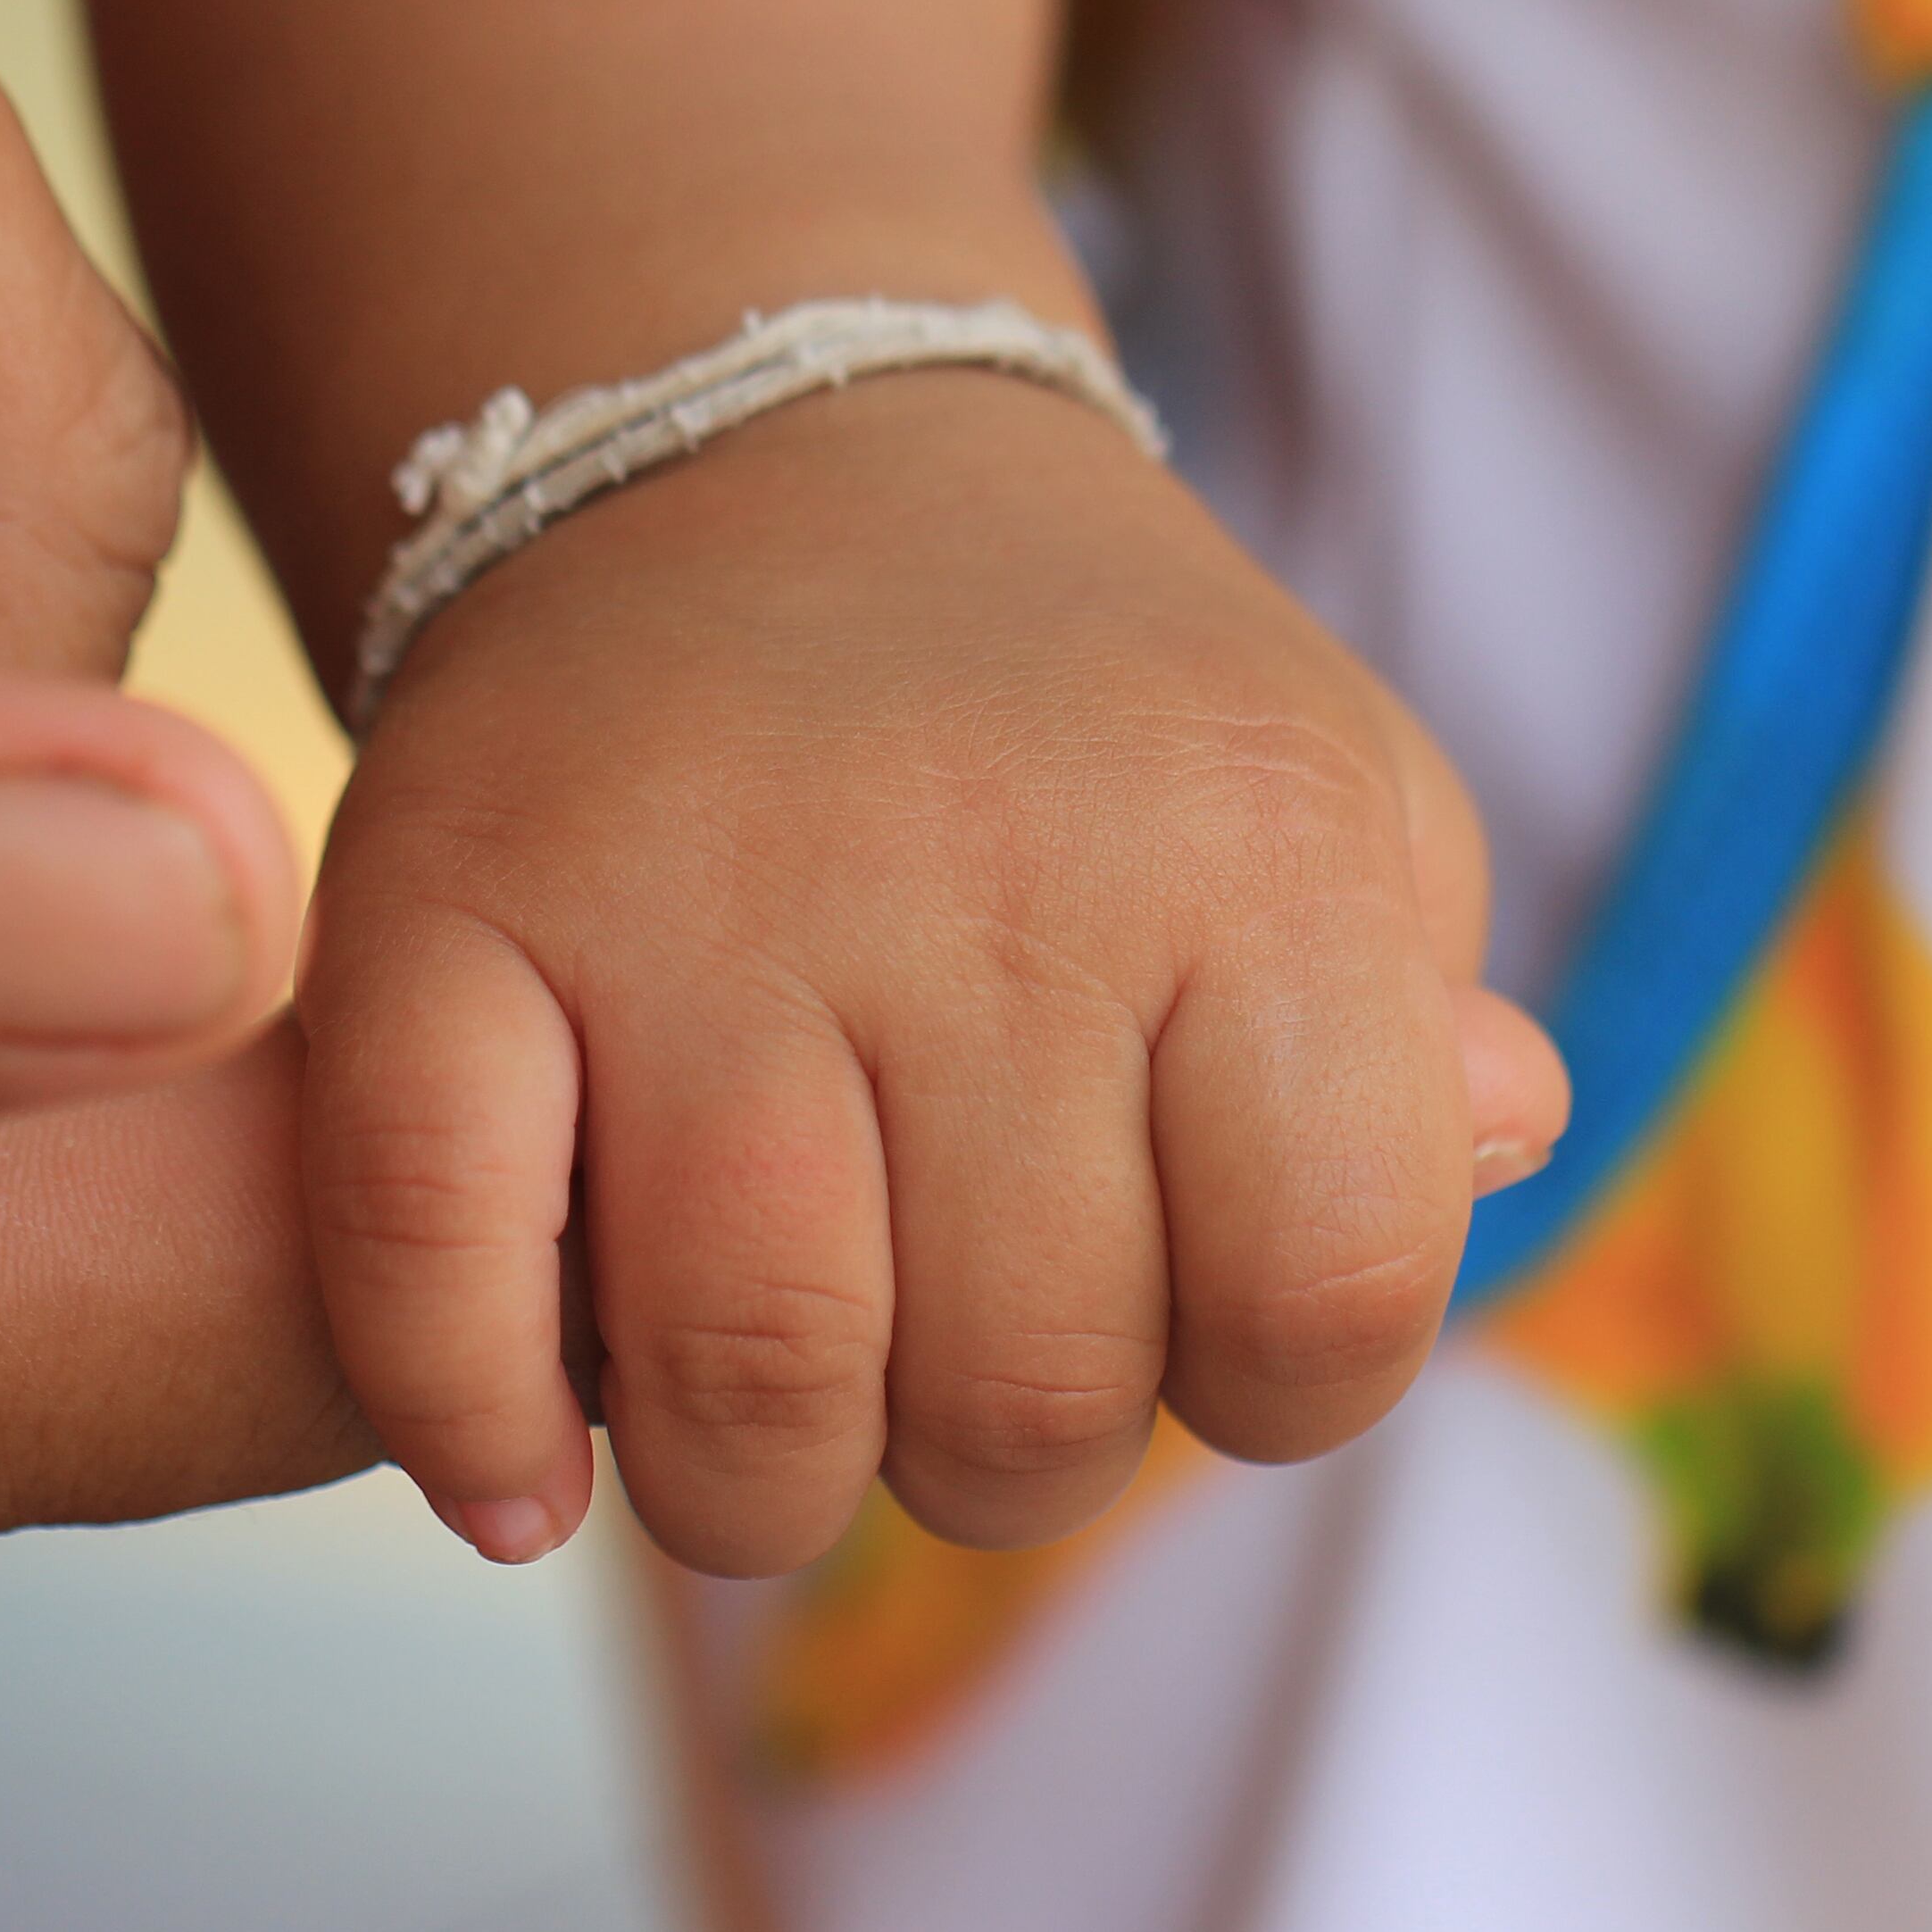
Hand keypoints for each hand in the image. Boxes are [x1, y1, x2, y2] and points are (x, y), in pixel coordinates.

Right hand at [302, 377, 1566, 1573]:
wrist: (753, 440)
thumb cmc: (1076, 710)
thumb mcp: (1329, 806)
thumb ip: (1414, 1029)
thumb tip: (1502, 1137)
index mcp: (1254, 843)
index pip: (1319, 1308)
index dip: (1256, 1394)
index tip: (1173, 1327)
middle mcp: (984, 857)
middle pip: (1020, 1392)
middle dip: (987, 1464)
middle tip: (937, 1366)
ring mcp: (693, 882)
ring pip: (747, 1376)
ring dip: (750, 1491)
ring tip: (752, 1419)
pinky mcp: (438, 895)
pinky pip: (429, 1257)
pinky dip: (469, 1417)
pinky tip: (522, 1473)